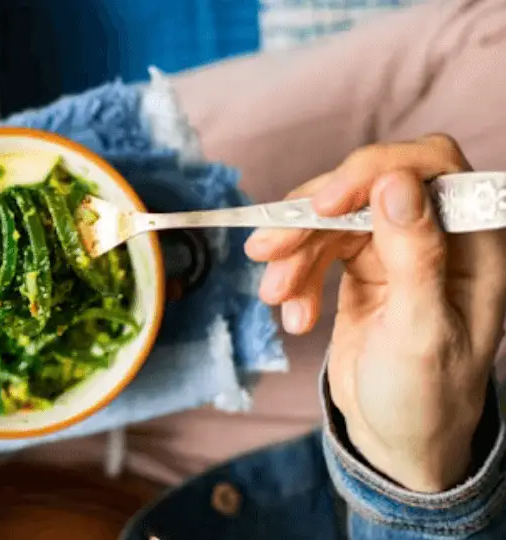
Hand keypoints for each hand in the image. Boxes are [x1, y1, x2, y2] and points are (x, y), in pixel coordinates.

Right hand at [244, 135, 505, 491]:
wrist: (396, 439)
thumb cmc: (426, 397)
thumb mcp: (422, 334)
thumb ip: (416, 257)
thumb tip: (395, 183)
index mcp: (474, 243)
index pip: (431, 167)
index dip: (374, 172)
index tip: (326, 205)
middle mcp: (436, 234)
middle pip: (367, 188)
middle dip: (313, 218)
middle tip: (268, 249)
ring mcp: (395, 247)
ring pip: (334, 217)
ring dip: (294, 252)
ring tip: (272, 296)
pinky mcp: (362, 265)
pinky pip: (317, 248)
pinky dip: (295, 277)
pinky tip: (293, 318)